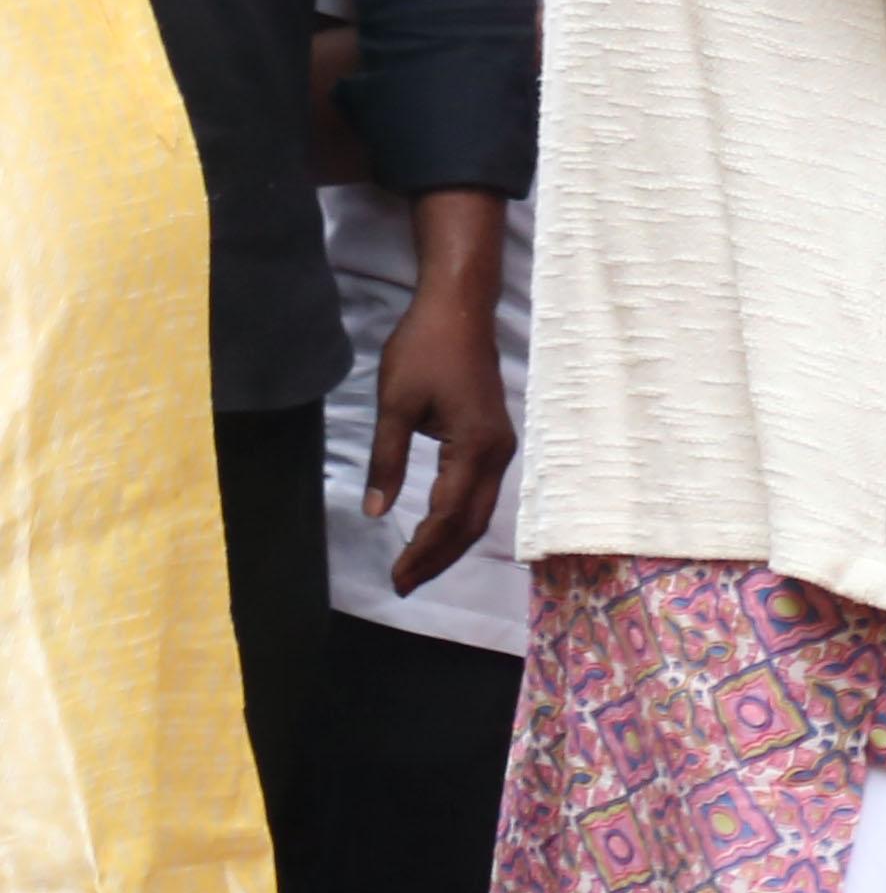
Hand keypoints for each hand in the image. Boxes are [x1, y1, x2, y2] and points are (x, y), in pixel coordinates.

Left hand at [363, 246, 514, 594]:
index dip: (423, 551)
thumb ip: (386, 462)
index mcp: (474, 448)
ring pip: (482, 511)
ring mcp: (502, 446)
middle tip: (404, 582)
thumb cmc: (423, 351)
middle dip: (439, 557)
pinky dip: (461, 519)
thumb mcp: (394, 406)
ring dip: (452, 541)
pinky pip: (483, 493)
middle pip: (473, 523)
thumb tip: (376, 512)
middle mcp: (498, 454)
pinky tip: (440, 527)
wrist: (459, 309)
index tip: (396, 577)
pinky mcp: (496, 439)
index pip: (449, 515)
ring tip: (419, 564)